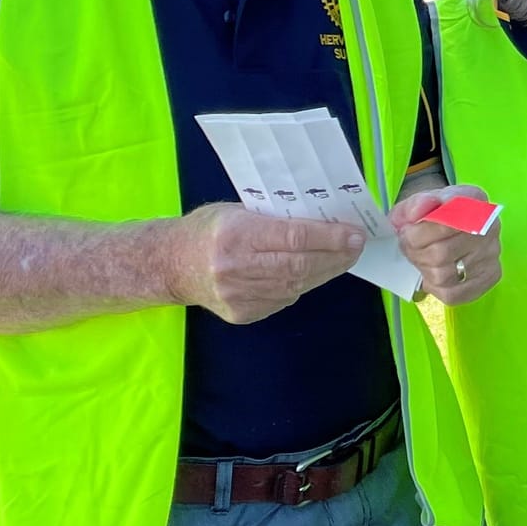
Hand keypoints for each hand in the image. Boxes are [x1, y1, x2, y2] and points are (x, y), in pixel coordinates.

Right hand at [168, 203, 364, 325]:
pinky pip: (283, 299)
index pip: (294, 237)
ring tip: (342, 259)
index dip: (330, 237)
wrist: (170, 265)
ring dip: (324, 272)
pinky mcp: (242, 314)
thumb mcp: (238, 211)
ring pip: (295, 285)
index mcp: (236, 234)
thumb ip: (275, 218)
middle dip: (335, 256)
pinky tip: (312, 273)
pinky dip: (301, 285)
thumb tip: (322, 221)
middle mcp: (236, 268)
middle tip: (356, 247)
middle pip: (299, 265)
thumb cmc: (208, 229)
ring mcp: (238, 295)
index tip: (355, 234)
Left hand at [392, 184, 501, 304]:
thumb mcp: (415, 204)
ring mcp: (493, 252)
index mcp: (473, 199)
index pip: (444, 224)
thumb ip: (416, 204)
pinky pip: (455, 293)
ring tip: (421, 260)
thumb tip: (419, 211)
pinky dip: (435, 288)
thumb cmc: (428, 215)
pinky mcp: (491, 276)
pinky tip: (433, 275)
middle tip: (409, 248)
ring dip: (424, 270)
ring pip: (445, 275)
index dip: (418, 234)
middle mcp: (490, 224)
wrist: (440, 226)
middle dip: (416, 254)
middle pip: (441, 253)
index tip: (407, 232)